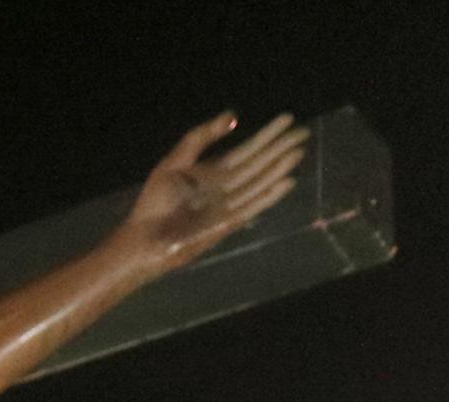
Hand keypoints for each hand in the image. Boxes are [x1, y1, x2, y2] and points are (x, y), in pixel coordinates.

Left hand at [121, 112, 306, 267]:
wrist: (144, 237)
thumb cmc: (155, 201)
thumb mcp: (176, 161)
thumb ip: (201, 137)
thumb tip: (233, 116)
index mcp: (214, 171)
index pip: (247, 150)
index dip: (267, 135)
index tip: (288, 119)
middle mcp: (226, 187)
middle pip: (259, 164)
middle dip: (281, 149)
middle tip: (304, 132)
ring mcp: (229, 205)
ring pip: (260, 182)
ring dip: (279, 168)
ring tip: (299, 151)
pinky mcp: (229, 224)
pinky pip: (254, 206)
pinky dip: (270, 195)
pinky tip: (288, 182)